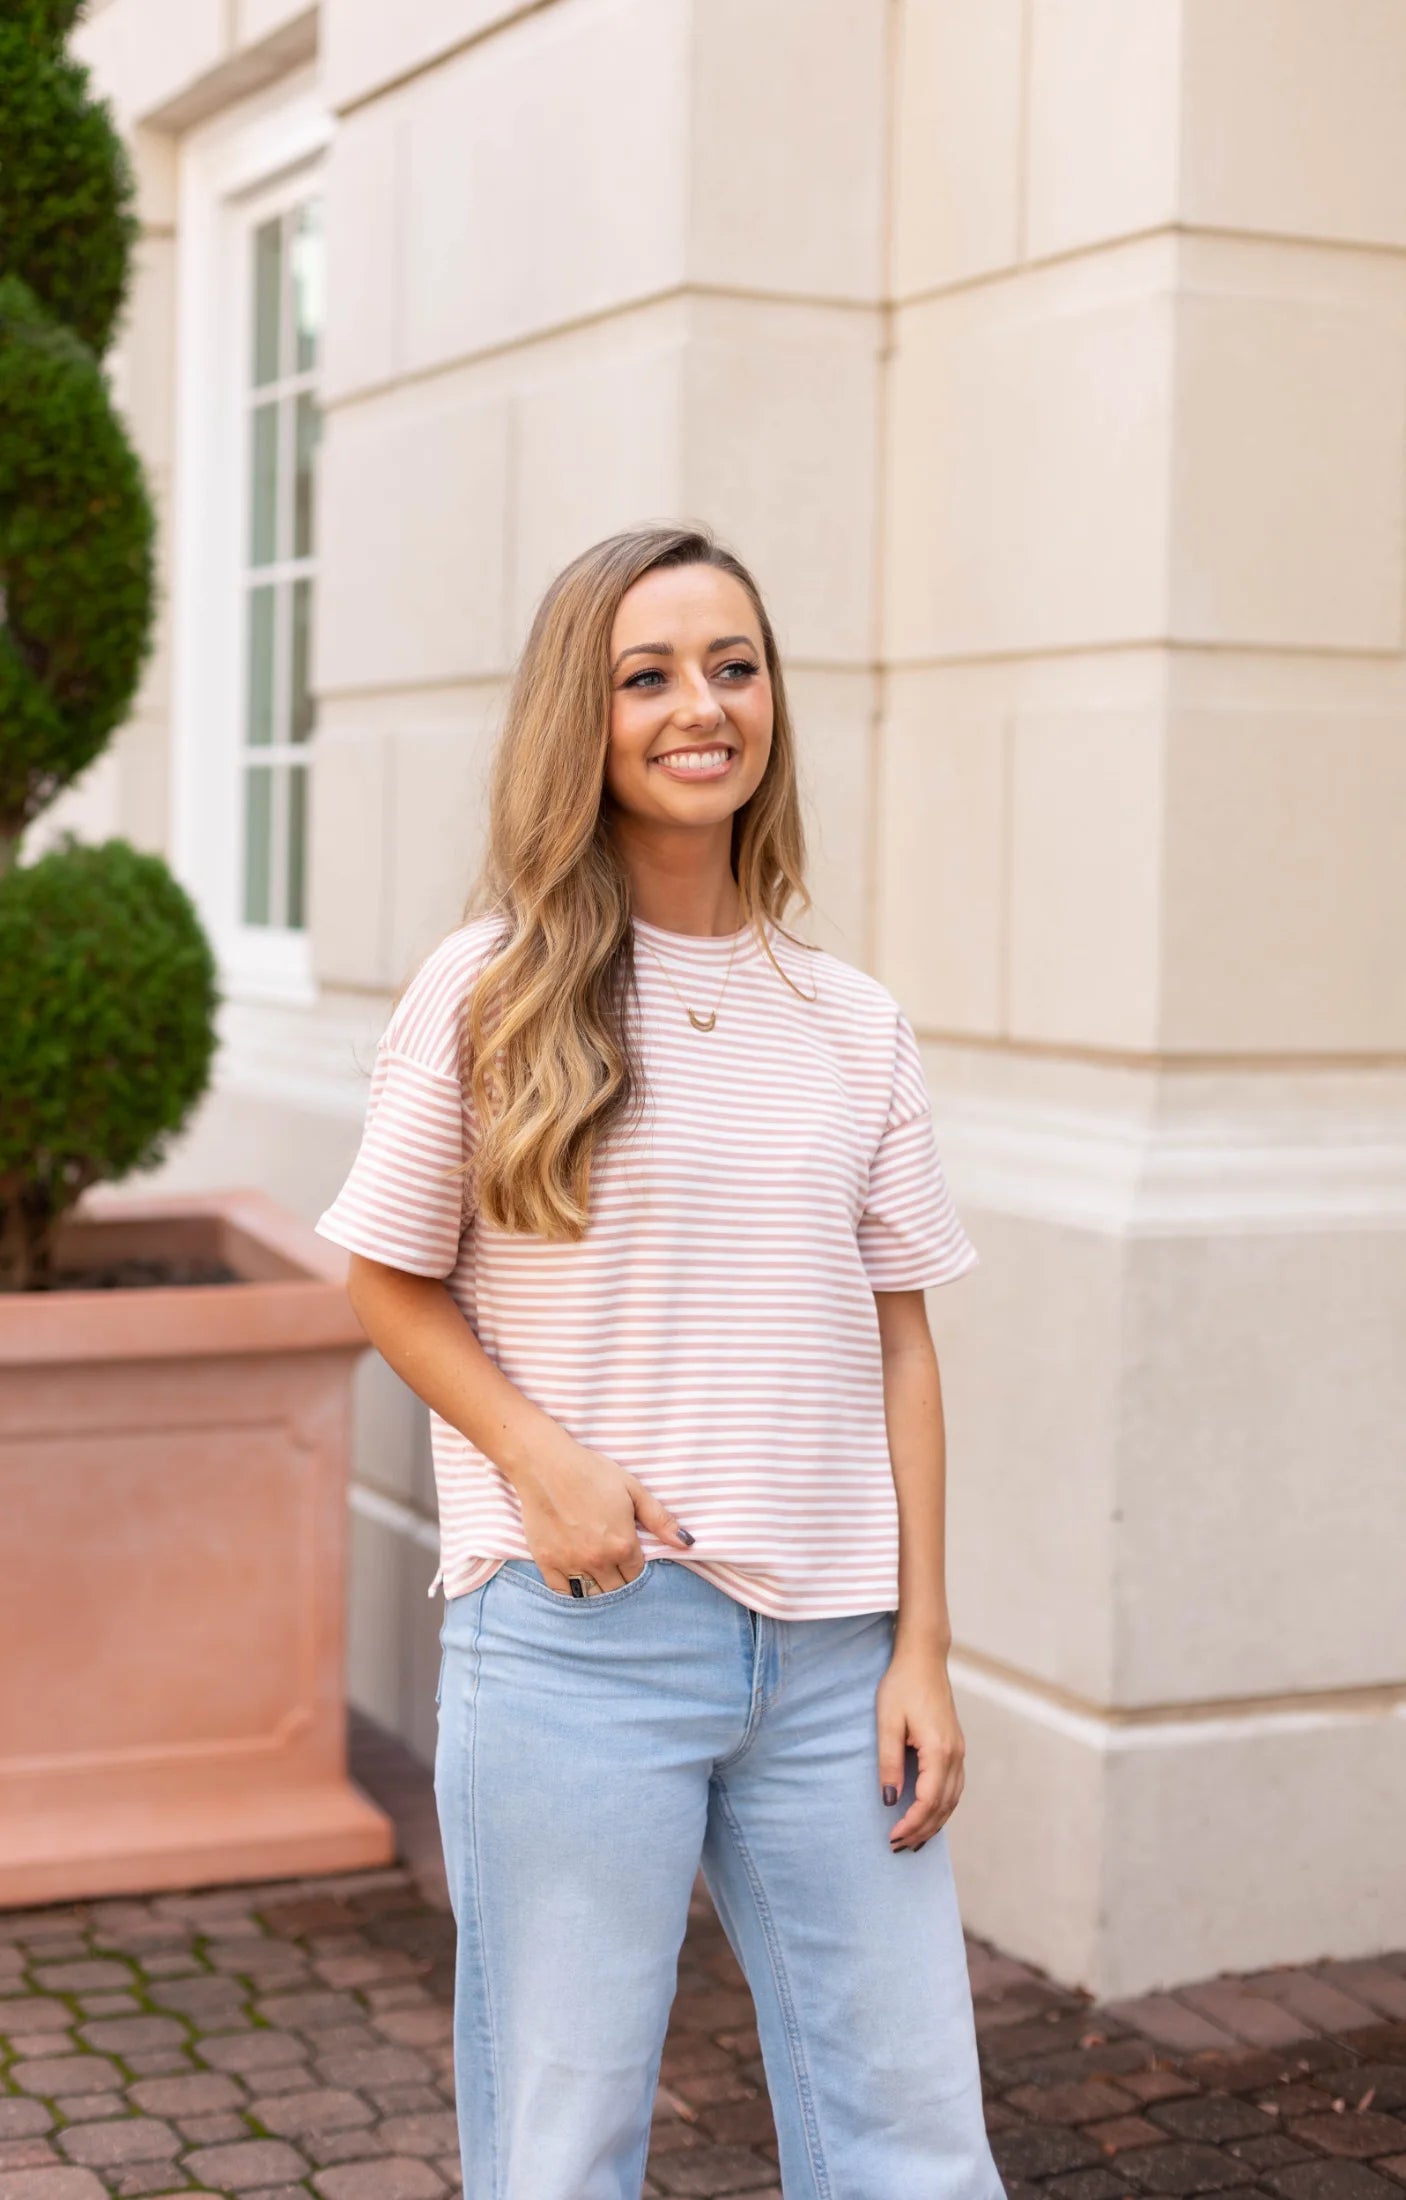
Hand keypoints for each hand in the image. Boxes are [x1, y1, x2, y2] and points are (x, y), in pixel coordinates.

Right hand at [511, 1428, 694, 1592]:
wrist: (546, 1464)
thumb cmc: (591, 1472)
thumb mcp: (632, 1490)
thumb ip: (660, 1520)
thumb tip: (687, 1542)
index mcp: (622, 1545)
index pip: (636, 1574)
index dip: (635, 1567)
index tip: (629, 1557)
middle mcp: (598, 1560)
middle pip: (616, 1589)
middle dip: (619, 1581)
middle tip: (614, 1567)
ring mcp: (571, 1563)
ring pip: (591, 1595)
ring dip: (598, 1589)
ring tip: (598, 1576)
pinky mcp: (547, 1562)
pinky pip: (562, 1593)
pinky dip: (571, 1591)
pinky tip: (576, 1581)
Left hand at [875, 1638, 964, 1850]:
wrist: (923, 1658)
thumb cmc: (902, 1685)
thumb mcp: (888, 1722)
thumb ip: (889, 1762)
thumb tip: (890, 1800)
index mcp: (939, 1750)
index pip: (929, 1800)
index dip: (911, 1823)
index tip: (892, 1837)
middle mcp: (955, 1754)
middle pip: (944, 1806)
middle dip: (922, 1831)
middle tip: (898, 1847)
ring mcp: (959, 1750)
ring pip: (953, 1800)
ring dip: (934, 1823)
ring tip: (913, 1841)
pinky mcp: (956, 1746)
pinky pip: (954, 1787)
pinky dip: (943, 1808)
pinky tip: (930, 1815)